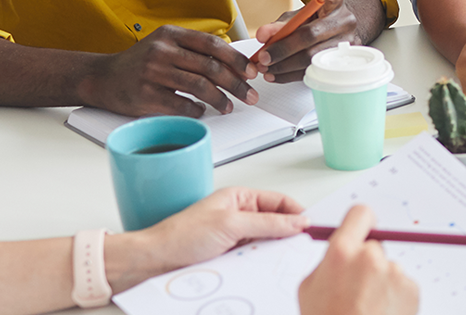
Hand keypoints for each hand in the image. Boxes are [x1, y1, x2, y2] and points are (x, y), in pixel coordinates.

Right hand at [78, 25, 256, 116]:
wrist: (102, 77)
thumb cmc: (140, 62)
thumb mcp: (165, 45)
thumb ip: (193, 50)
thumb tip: (234, 62)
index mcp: (171, 34)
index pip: (212, 44)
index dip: (236, 59)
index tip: (252, 72)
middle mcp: (162, 50)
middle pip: (210, 67)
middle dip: (236, 83)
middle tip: (249, 95)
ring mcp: (152, 72)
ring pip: (199, 86)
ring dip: (220, 99)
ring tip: (229, 107)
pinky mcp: (145, 94)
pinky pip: (181, 105)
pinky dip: (196, 110)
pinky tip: (202, 111)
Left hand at [107, 187, 308, 292]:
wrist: (154, 261)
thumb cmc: (181, 235)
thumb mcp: (231, 224)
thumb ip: (268, 222)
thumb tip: (298, 221)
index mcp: (240, 197)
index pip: (280, 202)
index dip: (297, 214)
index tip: (311, 228)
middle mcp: (239, 215)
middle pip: (276, 224)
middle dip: (286, 235)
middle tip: (297, 247)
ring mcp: (235, 236)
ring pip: (266, 243)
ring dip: (270, 252)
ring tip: (274, 259)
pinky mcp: (230, 255)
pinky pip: (253, 258)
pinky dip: (258, 263)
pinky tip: (258, 267)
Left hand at [252, 0, 366, 83]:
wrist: (336, 36)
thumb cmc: (317, 24)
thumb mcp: (299, 18)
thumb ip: (280, 25)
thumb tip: (262, 35)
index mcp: (336, 5)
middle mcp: (346, 22)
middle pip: (312, 35)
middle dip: (283, 49)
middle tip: (263, 56)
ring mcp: (347, 44)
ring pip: (312, 59)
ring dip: (283, 66)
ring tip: (265, 67)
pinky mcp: (342, 64)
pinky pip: (313, 72)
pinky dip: (290, 76)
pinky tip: (276, 74)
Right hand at [299, 205, 419, 314]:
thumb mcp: (310, 289)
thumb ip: (328, 262)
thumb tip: (341, 250)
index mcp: (342, 253)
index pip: (360, 214)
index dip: (361, 222)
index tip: (362, 229)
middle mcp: (371, 257)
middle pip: (374, 246)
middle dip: (367, 263)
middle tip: (357, 289)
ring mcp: (394, 272)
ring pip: (388, 269)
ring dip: (381, 284)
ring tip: (367, 309)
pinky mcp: (411, 288)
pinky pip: (401, 286)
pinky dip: (394, 298)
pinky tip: (381, 314)